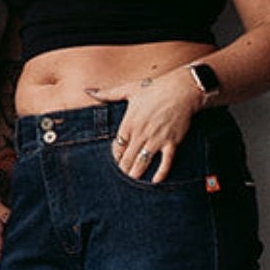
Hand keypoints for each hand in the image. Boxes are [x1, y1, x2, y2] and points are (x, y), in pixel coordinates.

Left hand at [86, 68, 200, 183]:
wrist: (181, 89)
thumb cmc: (154, 88)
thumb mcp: (129, 89)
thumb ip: (108, 93)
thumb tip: (89, 91)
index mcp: (130, 122)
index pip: (118, 145)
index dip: (116, 156)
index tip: (115, 162)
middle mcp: (141, 133)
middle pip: (128, 157)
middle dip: (124, 168)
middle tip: (121, 178)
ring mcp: (156, 138)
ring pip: (143, 161)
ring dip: (137, 173)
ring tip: (132, 180)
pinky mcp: (171, 142)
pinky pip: (166, 161)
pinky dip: (161, 172)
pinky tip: (156, 181)